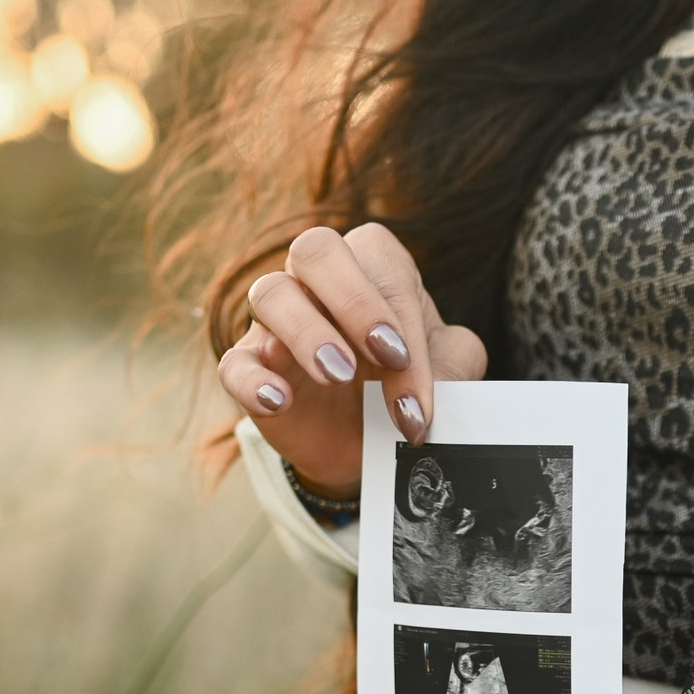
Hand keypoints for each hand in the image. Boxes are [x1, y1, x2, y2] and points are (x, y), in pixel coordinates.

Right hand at [215, 222, 488, 497]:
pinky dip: (253, 380)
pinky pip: (234, 362)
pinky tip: (280, 401)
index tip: (415, 381)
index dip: (402, 321)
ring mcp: (277, 321)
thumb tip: (451, 367)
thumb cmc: (403, 386)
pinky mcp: (251, 367)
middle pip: (316, 250)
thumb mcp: (447, 372)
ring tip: (338, 376)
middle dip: (354, 300)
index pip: (382, 268)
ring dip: (307, 332)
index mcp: (371, 265)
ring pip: (271, 293)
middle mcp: (317, 280)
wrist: (365, 444)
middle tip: (382, 356)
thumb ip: (459, 360)